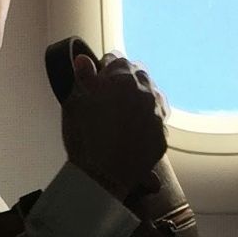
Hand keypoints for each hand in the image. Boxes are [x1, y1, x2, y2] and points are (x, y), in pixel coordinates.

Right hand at [63, 51, 167, 200]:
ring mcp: (157, 113)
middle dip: (125, 80)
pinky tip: (136, 129)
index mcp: (122, 78)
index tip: (97, 77)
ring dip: (140, 97)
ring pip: (152, 94)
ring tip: (125, 110)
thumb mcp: (75, 104)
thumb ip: (83, 78)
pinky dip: (148, 120)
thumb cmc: (85, 139)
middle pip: (137, 74)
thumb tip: (84, 60)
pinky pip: (157, 119)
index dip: (104, 68)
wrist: (105, 177)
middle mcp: (145, 91)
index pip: (115, 59)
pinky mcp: (163, 135)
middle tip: (110, 93)